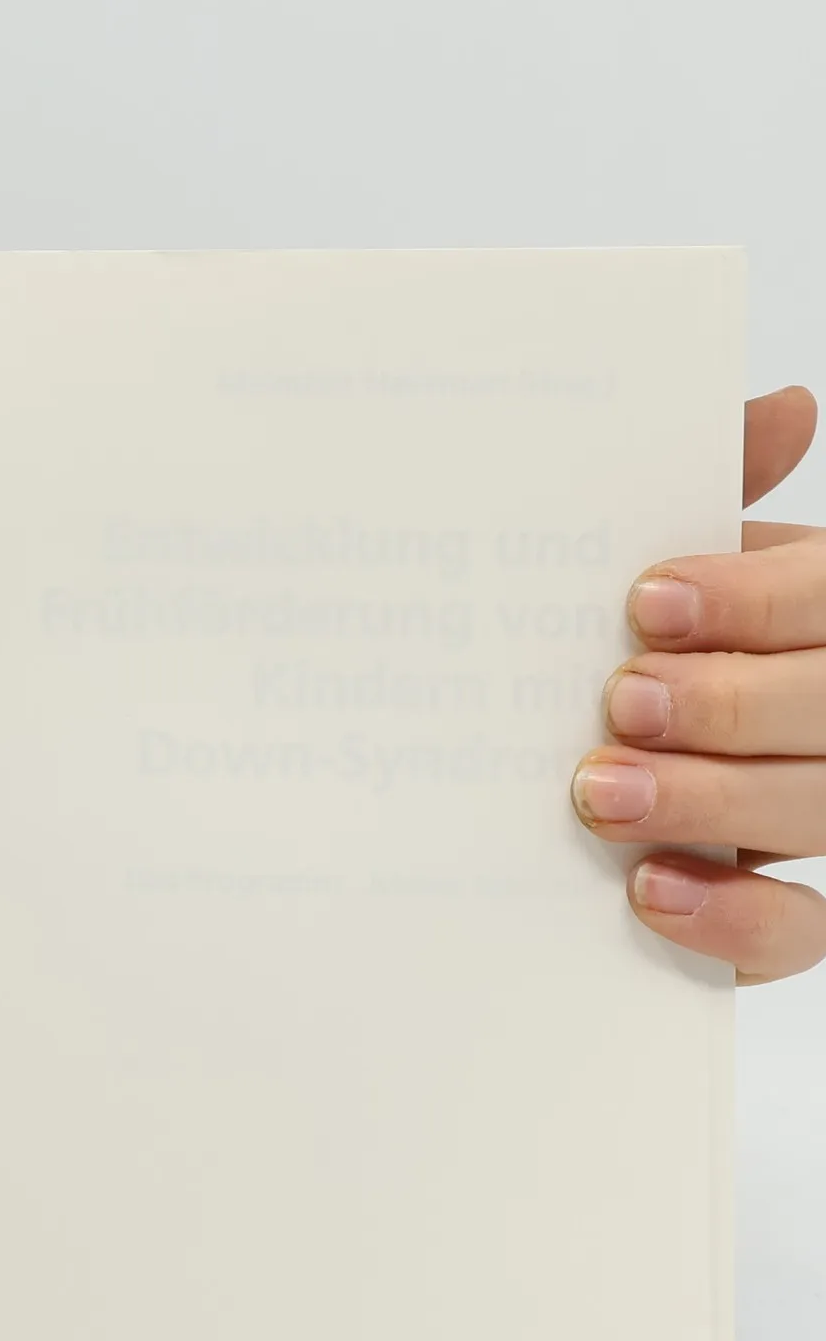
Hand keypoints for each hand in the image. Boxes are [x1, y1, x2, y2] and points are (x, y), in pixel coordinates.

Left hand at [572, 385, 825, 982]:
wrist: (543, 753)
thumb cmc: (616, 643)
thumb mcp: (646, 563)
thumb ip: (706, 488)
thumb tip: (787, 407)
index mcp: (815, 616)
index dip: (757, 598)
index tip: (646, 601)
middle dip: (731, 702)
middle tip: (622, 699)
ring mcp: (812, 809)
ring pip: (821, 808)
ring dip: (714, 800)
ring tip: (600, 792)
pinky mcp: (778, 916)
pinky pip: (799, 933)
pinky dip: (733, 918)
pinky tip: (648, 890)